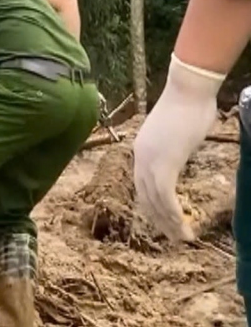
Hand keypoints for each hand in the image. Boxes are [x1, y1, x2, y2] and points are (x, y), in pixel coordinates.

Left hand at [134, 56, 226, 240]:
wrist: (188, 91)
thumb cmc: (188, 108)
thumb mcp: (177, 136)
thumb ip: (175, 151)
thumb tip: (181, 156)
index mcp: (141, 151)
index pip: (142, 186)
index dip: (153, 206)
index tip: (165, 221)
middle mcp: (140, 157)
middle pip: (145, 197)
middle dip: (159, 220)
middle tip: (174, 237)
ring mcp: (149, 160)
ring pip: (154, 201)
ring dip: (169, 222)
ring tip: (183, 237)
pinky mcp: (163, 163)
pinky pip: (164, 196)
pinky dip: (173, 213)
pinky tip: (182, 225)